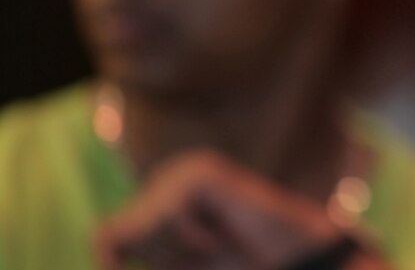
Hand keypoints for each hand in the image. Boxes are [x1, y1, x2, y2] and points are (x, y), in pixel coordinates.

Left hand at [95, 149, 386, 269]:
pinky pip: (166, 218)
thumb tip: (105, 251)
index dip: (109, 264)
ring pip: (142, 228)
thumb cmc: (241, 266)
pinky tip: (221, 231)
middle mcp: (171, 177)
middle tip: (205, 255)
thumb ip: (154, 258)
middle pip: (120, 232)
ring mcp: (186, 170)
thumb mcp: (184, 266)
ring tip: (216, 243)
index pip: (111, 235)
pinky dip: (191, 239)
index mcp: (165, 199)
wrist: (294, 258)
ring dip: (177, 252)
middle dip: (158, 260)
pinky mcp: (200, 173)